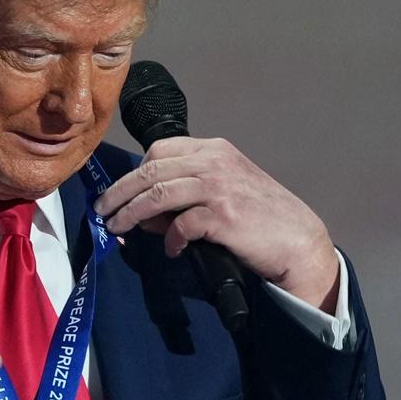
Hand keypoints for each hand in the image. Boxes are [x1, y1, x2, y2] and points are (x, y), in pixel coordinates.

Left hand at [94, 137, 339, 311]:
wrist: (298, 240)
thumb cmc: (259, 218)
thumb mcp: (223, 192)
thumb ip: (186, 194)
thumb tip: (143, 215)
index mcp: (214, 149)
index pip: (159, 151)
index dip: (133, 174)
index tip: (118, 194)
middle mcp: (214, 161)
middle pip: (150, 171)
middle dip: (119, 193)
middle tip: (102, 212)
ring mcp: (219, 186)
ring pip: (156, 194)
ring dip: (131, 214)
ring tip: (117, 229)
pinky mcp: (223, 215)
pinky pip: (180, 224)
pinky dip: (170, 239)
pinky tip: (173, 250)